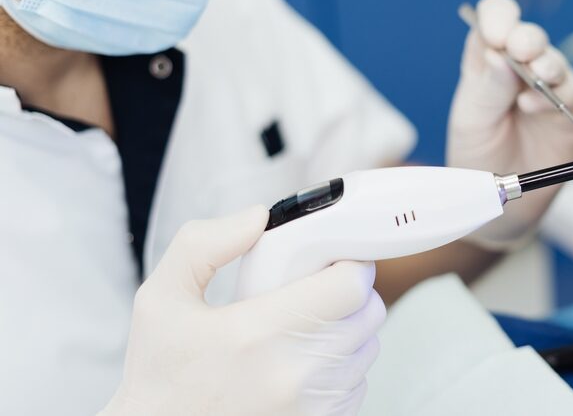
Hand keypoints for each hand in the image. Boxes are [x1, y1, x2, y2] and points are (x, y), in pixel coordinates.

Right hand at [99, 206, 383, 415]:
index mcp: (258, 333)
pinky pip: (358, 384)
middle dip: (350, 292)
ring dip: (348, 330)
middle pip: (370, 314)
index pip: (350, 286)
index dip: (348, 264)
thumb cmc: (160, 375)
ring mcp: (311, 405)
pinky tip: (302, 363)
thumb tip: (257, 218)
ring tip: (304, 328)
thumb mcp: (161, 300)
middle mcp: (294, 373)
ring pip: (368, 348)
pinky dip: (341, 368)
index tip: (329, 260)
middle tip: (316, 290)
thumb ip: (203, 245)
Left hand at [448, 0, 572, 249]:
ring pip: (554, 63)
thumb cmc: (479, 156)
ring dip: (546, 65)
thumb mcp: (471, 121)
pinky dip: (556, 97)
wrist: (502, 203)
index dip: (499, 17)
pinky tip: (537, 105)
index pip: (496, 19)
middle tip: (520, 50)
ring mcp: (549, 89)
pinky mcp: (572, 113)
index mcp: (489, 60)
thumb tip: (498, 53)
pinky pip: (571, 95)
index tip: (497, 34)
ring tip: (536, 76)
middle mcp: (521, 68)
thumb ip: (486, 88)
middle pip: (529, 37)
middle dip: (526, 39)